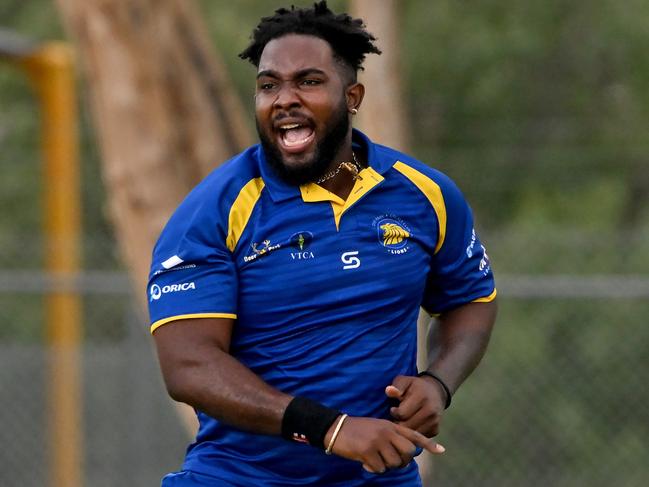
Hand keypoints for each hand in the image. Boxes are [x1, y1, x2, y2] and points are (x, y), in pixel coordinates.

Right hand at [325, 416, 444, 473]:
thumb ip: (391, 437)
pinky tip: (364, 462)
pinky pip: (379, 468)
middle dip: (401, 461)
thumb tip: (403, 456)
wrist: (336, 428)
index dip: (428, 444)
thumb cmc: (357, 430)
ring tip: (373, 459)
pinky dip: (373, 469)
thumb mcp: (377, 427)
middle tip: (389, 461)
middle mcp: (387, 431)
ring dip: (384, 466)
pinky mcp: (368, 451)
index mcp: (390, 425)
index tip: (441, 451)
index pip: (413, 435)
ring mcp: (378, 441)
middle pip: (407, 453)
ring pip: (394, 463)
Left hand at [385, 375, 445, 436]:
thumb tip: (388, 391)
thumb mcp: (405, 381)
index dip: (394, 412)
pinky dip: (412, 434)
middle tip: (396, 417)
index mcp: (422, 397)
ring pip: (412, 434)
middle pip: (407, 426)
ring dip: (405, 430)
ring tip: (402, 421)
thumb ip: (397, 386)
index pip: (402, 414)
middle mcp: (430, 411)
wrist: (436, 393)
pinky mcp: (435, 430)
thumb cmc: (415, 387)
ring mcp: (434, 422)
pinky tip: (410, 425)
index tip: (394, 408)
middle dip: (398, 423)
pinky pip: (419, 438)